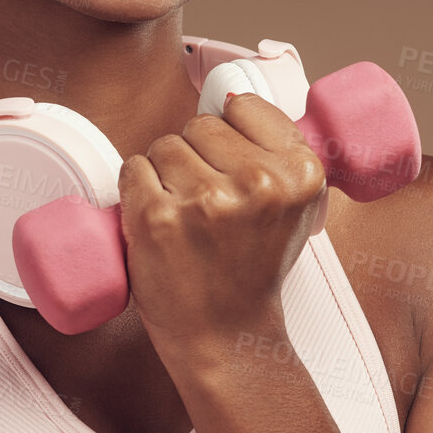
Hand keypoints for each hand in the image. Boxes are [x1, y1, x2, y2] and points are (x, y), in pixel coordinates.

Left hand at [116, 90, 327, 353]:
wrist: (227, 335)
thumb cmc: (251, 270)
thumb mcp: (294, 208)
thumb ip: (276, 154)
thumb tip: (233, 97)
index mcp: (300, 172)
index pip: (243, 104)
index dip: (229, 133)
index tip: (230, 165)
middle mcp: (258, 182)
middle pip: (199, 124)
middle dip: (194, 156)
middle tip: (206, 204)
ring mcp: (206, 200)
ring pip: (163, 145)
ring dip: (163, 174)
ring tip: (184, 216)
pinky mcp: (158, 217)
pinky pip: (132, 168)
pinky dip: (136, 191)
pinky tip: (158, 220)